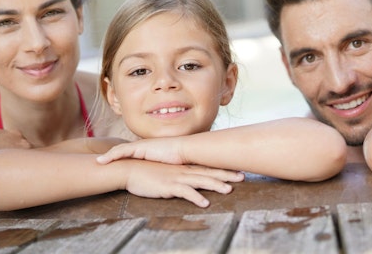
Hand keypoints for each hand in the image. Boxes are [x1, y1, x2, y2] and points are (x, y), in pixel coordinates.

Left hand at [97, 137, 185, 164]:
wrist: (184, 150)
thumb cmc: (179, 159)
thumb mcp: (166, 166)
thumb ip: (160, 169)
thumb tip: (158, 177)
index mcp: (147, 150)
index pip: (129, 153)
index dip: (119, 157)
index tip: (110, 162)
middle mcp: (142, 146)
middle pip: (121, 150)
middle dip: (110, 155)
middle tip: (98, 161)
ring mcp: (140, 146)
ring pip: (118, 150)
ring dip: (107, 156)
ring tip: (98, 162)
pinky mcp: (139, 147)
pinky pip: (121, 151)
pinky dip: (110, 155)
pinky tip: (102, 160)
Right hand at [124, 161, 243, 207]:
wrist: (128, 167)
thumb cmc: (145, 170)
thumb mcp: (164, 172)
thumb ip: (175, 175)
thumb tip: (184, 180)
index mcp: (183, 168)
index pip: (206, 167)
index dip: (222, 169)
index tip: (236, 171)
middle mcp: (183, 171)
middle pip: (208, 173)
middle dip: (226, 175)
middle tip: (243, 177)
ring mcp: (176, 177)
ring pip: (200, 181)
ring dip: (216, 185)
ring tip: (229, 190)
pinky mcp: (168, 186)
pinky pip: (185, 192)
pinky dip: (196, 197)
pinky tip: (205, 203)